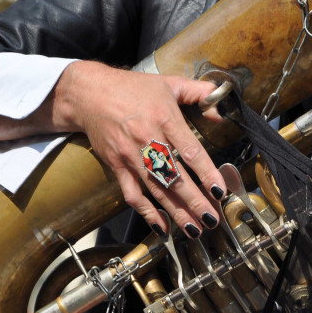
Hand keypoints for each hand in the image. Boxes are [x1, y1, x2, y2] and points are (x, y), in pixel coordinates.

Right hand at [53, 61, 225, 237]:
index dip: (206, 172)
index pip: (190, 150)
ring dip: (176, 212)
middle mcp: (147, 140)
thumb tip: (222, 111)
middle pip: (174, 177)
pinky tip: (162, 227)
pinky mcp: (116, 166)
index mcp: (164, 118)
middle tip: (212, 219)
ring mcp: (130, 156)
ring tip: (194, 230)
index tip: (220, 190)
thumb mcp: (170, 82)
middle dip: (194, 201)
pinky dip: (147, 213)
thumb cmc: (134, 88)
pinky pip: (132, 194)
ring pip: (156, 190)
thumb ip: (200, 93)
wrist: (89, 94)